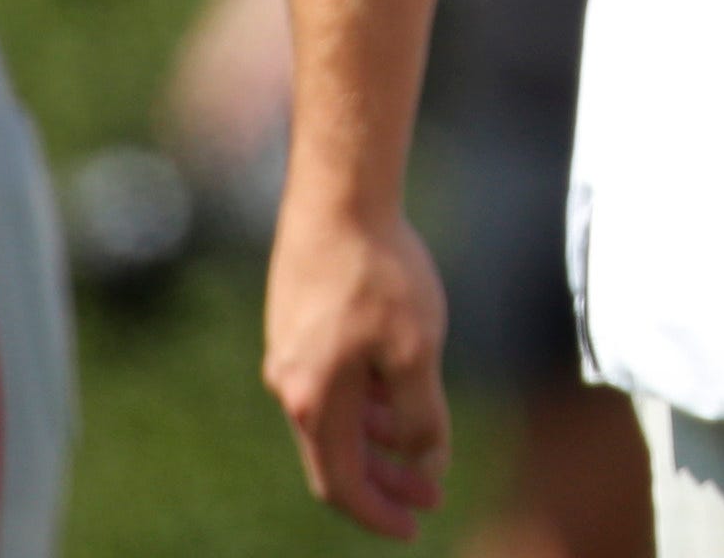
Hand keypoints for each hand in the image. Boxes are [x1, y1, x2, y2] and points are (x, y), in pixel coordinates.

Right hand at [262, 193, 452, 537]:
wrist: (338, 197)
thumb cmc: (381, 273)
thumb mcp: (417, 350)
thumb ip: (420, 416)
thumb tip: (427, 464)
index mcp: (316, 403)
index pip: (342, 485)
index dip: (378, 513)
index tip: (416, 528)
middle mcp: (292, 387)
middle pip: (337, 459)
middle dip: (386, 483)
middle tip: (432, 498)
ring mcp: (291, 356)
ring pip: (337, 421)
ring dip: (380, 442)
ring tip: (426, 450)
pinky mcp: (298, 327)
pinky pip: (333, 387)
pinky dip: (367, 404)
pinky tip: (401, 394)